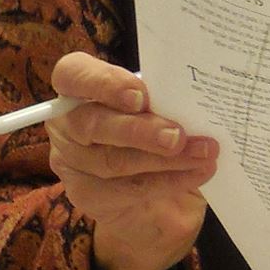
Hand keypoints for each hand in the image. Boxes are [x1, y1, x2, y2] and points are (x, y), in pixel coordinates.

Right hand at [46, 52, 217, 269]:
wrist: (149, 185)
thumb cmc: (150, 124)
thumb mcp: (155, 104)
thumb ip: (161, 98)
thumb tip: (191, 100)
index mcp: (77, 87)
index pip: (74, 74)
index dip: (103, 83)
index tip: (141, 95)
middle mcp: (66, 123)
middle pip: (92, 125)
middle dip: (139, 131)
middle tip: (178, 136)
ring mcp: (71, 162)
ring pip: (113, 161)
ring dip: (164, 159)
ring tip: (203, 153)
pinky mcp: (86, 195)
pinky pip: (128, 190)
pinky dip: (169, 181)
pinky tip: (198, 172)